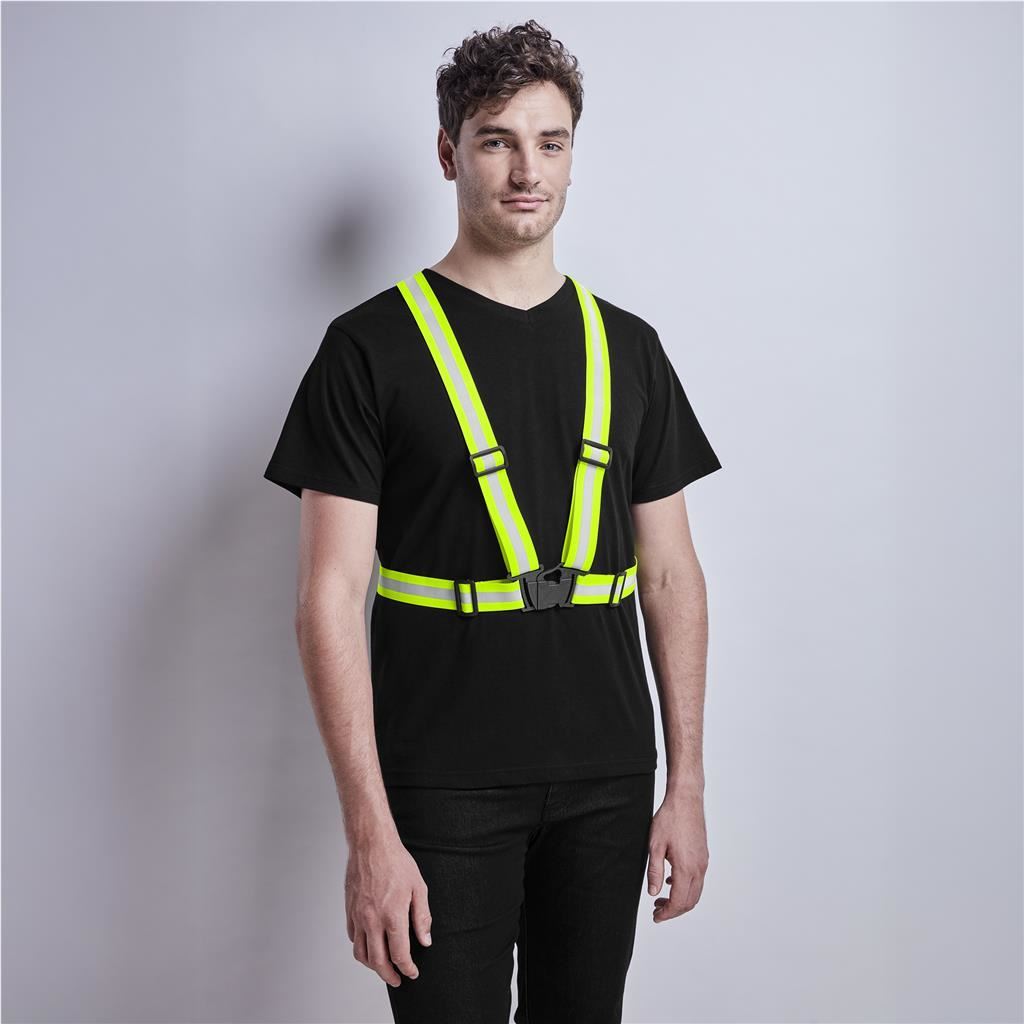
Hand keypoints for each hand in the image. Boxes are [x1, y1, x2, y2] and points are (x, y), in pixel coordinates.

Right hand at [345, 832, 432, 986]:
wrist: (371, 844)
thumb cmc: (397, 862)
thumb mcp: (418, 887)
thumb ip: (422, 917)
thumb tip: (425, 941)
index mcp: (392, 915)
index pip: (399, 954)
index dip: (407, 968)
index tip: (412, 973)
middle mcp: (372, 920)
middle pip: (378, 961)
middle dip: (389, 976)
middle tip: (397, 980)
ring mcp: (358, 916)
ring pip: (361, 953)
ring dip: (373, 966)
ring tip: (383, 967)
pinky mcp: (349, 910)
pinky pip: (353, 938)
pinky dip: (361, 948)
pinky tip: (370, 945)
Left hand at [646, 791, 708, 922]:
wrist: (686, 799)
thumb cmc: (669, 818)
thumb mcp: (654, 845)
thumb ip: (654, 871)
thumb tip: (653, 893)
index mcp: (686, 867)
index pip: (679, 902)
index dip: (667, 913)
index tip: (656, 916)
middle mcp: (698, 868)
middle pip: (690, 902)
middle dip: (674, 911)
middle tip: (657, 911)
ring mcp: (703, 862)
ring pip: (696, 892)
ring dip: (681, 900)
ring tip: (662, 899)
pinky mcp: (703, 856)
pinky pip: (698, 880)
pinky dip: (686, 888)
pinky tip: (672, 882)